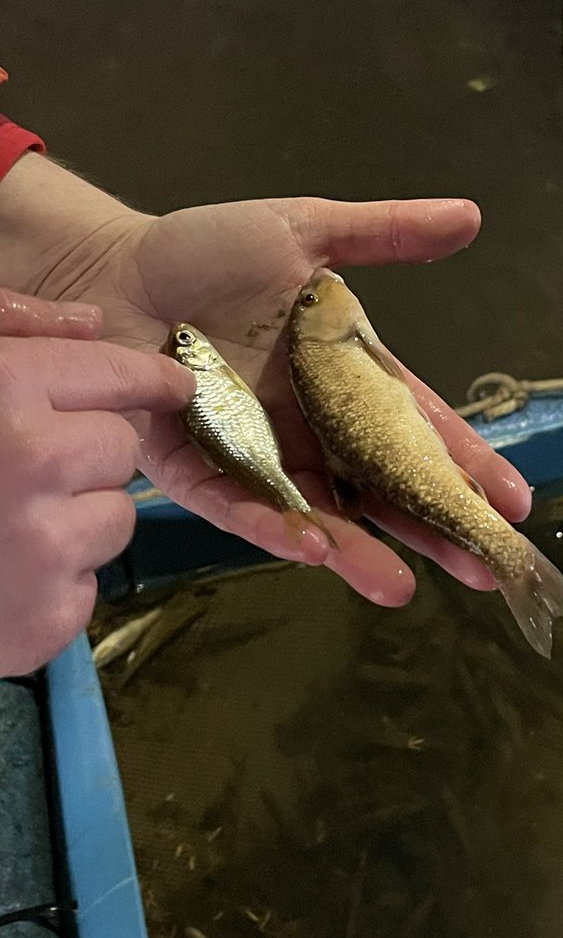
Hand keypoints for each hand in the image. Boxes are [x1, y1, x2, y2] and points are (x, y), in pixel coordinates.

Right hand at [0, 291, 193, 675]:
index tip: (170, 382)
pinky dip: (55, 583)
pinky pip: (89, 584)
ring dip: (78, 519)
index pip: (112, 372)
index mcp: (2, 391)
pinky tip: (4, 575)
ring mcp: (46, 545)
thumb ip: (10, 333)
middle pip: (120, 446)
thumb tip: (89, 321)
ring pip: (116, 517)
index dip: (147, 377)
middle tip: (28, 469)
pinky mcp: (49, 616)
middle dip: (90, 455)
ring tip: (9, 524)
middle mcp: (34, 462)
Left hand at [49, 193, 531, 605]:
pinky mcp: (199, 473)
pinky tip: (312, 549)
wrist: (115, 269)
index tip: (516, 502)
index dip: (468, 466)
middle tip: (485, 569)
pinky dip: (274, 527)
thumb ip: (386, 234)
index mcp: (345, 380)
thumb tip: (471, 218)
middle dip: (434, 530)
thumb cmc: (206, 252)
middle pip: (383, 490)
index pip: (420, 432)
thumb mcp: (306, 234)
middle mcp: (312, 430)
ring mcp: (260, 457)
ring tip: (400, 588)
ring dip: (359, 552)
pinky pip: (241, 508)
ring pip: (319, 515)